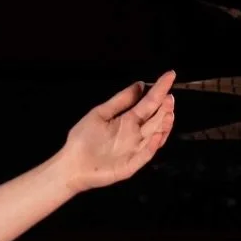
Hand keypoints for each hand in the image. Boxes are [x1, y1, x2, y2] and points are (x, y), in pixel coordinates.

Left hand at [59, 70, 175, 193]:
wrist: (71, 165)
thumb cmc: (83, 139)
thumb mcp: (100, 114)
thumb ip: (120, 101)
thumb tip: (140, 84)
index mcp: (128, 120)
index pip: (148, 103)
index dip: (159, 89)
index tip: (170, 75)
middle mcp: (135, 134)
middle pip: (155, 120)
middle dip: (164, 108)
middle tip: (170, 97)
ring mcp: (134, 150)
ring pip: (155, 136)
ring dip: (163, 125)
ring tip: (169, 113)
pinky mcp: (130, 165)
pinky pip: (144, 155)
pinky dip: (151, 146)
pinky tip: (157, 135)